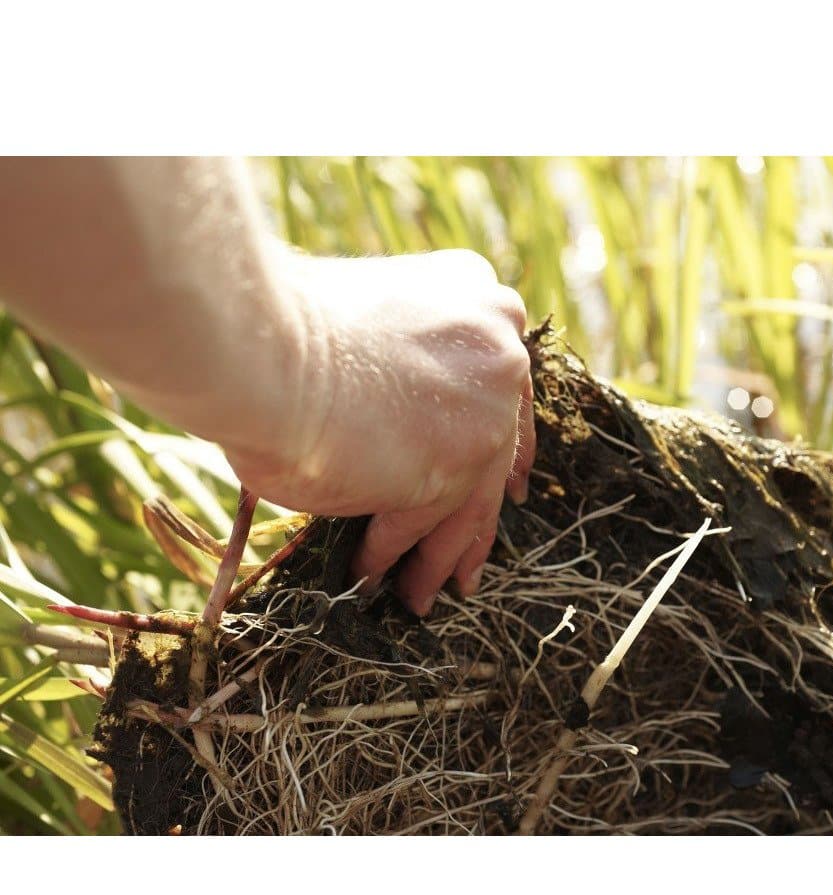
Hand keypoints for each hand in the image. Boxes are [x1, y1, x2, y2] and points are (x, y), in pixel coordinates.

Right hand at [224, 247, 534, 615]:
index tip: (515, 486)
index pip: (508, 389)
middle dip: (476, 518)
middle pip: (496, 452)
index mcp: (479, 299)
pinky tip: (371, 573)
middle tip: (466, 565)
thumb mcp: (370, 330)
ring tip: (420, 594)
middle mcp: (499, 351)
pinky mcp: (456, 467)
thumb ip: (408, 375)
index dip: (511, 445)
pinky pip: (428, 522)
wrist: (256, 347)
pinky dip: (396, 552)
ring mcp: (486, 411)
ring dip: (440, 556)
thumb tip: (407, 434)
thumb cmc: (283, 329)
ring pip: (471, 500)